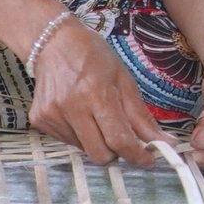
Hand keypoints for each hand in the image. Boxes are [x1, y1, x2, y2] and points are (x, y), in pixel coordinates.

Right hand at [26, 17, 162, 166]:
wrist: (53, 43)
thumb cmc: (94, 57)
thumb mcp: (124, 80)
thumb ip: (141, 116)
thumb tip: (165, 143)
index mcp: (96, 94)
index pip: (119, 139)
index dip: (137, 156)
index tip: (149, 160)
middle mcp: (71, 107)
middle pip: (100, 154)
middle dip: (116, 153)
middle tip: (122, 139)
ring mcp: (52, 116)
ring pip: (83, 150)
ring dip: (96, 142)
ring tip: (95, 116)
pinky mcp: (39, 120)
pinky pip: (67, 142)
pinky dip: (79, 135)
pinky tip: (78, 113)